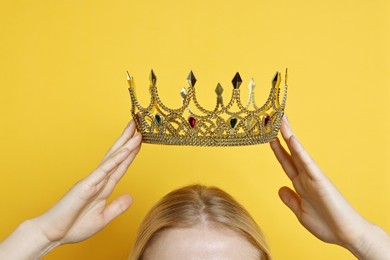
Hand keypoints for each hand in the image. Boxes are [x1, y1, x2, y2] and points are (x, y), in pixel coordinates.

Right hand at [35, 120, 141, 244]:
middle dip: (128, 140)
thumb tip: (131, 197)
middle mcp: (99, 181)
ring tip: (135, 131)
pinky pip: (103, 172)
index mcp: (103, 188)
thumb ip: (117, 207)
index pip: (120, 166)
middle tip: (137, 124)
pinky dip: (114, 161)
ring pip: (112, 159)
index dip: (131, 153)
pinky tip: (124, 151)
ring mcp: (92, 181)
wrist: (52, 234)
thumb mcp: (102, 218)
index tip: (139, 140)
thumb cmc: (73, 227)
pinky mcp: (85, 186)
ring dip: (125, 145)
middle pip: (117, 156)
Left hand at [270, 116, 389, 258]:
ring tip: (281, 119)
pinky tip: (291, 139)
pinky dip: (299, 151)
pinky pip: (307, 163)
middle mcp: (305, 176)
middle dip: (280, 135)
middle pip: (290, 151)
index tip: (268, 134)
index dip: (276, 148)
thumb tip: (280, 188)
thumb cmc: (326, 224)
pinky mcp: (320, 181)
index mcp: (299, 183)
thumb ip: (290, 199)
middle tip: (273, 117)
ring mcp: (312, 177)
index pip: (285, 161)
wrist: (346, 235)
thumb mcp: (300, 212)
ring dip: (288, 135)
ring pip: (297, 152)